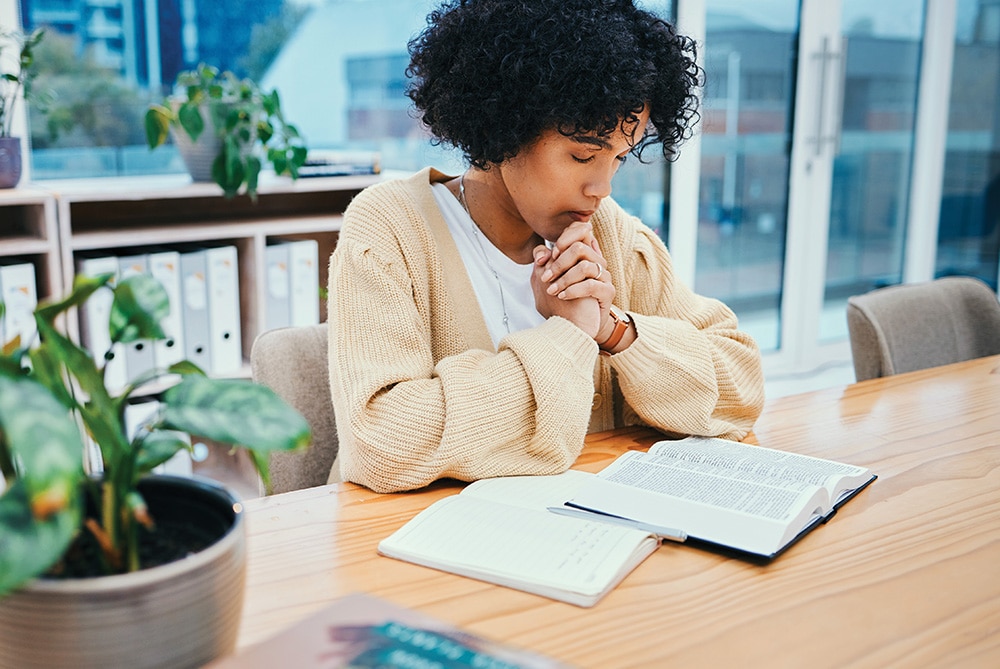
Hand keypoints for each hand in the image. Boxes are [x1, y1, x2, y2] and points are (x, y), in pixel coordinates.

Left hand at [531, 222, 614, 339]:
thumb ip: (544, 262)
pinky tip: (562, 297)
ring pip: (584, 266)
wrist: (577, 327)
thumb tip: (541, 253)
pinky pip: (591, 285)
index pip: (581, 230)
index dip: (564, 238)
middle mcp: (596, 261)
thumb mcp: (549, 280)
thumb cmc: (562, 301)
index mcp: (584, 254)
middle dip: (559, 263)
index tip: (549, 256)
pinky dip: (573, 290)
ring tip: (552, 291)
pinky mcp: (608, 292)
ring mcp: (604, 276)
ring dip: (564, 279)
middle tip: (545, 278)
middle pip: (579, 247)